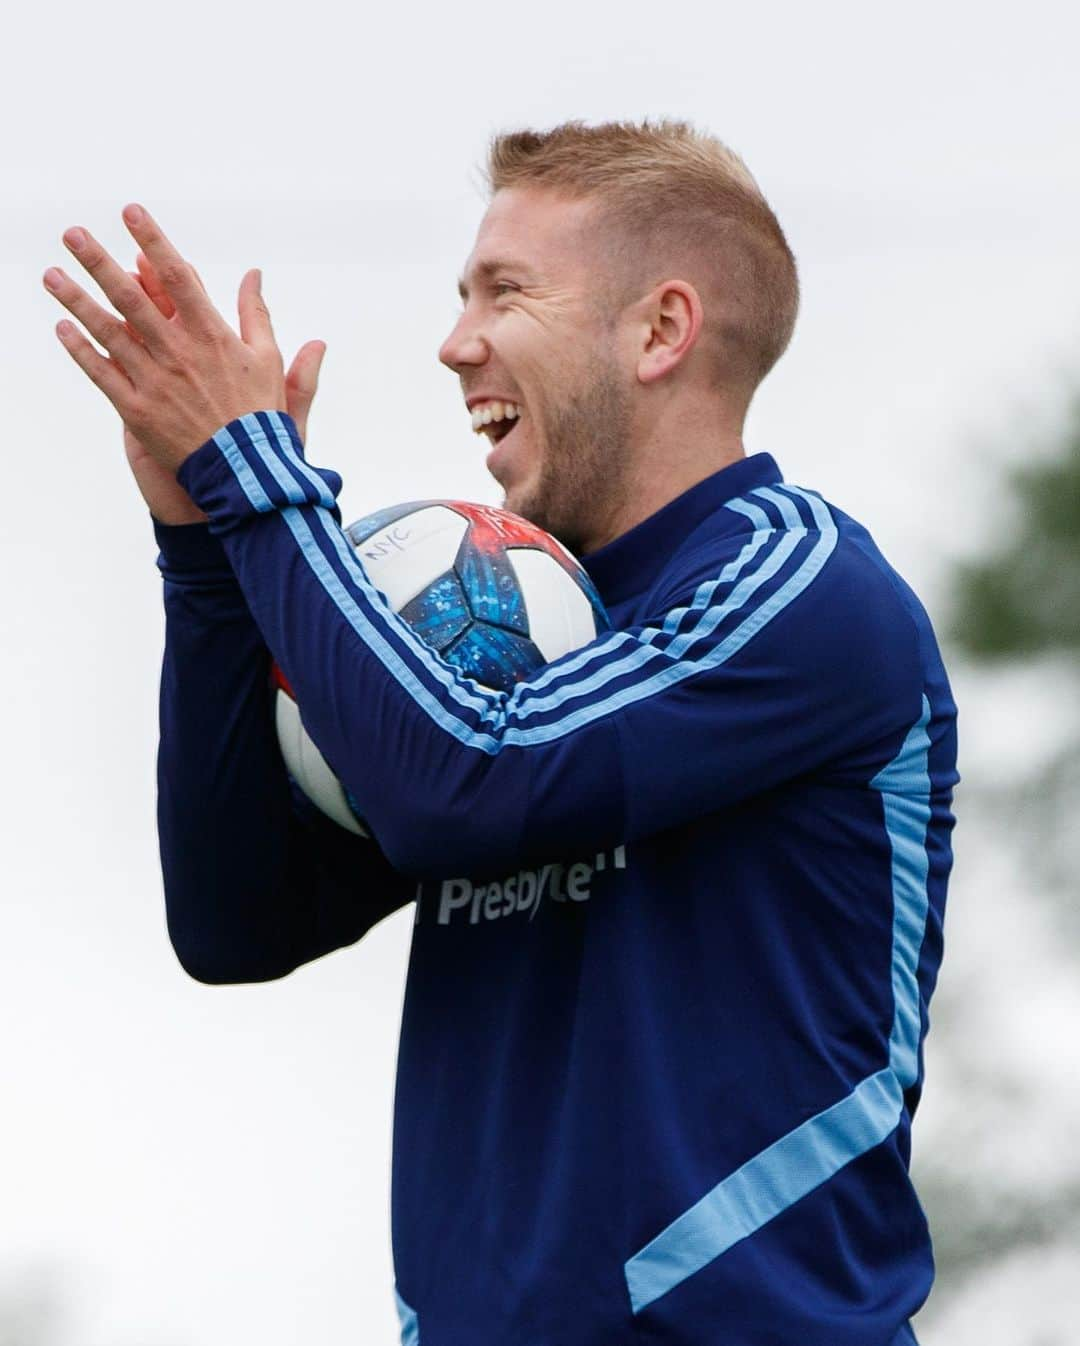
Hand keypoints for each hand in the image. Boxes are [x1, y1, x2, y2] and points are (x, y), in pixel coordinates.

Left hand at [43, 204, 308, 475]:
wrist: (245, 473)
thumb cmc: (261, 416)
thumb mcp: (267, 360)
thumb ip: (256, 314)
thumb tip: (253, 275)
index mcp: (211, 335)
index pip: (177, 277)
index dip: (153, 241)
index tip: (132, 212)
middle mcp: (177, 352)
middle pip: (131, 297)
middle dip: (99, 262)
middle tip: (72, 234)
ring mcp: (154, 381)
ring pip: (108, 331)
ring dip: (77, 300)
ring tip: (51, 274)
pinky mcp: (137, 410)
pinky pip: (102, 374)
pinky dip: (80, 351)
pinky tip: (62, 328)